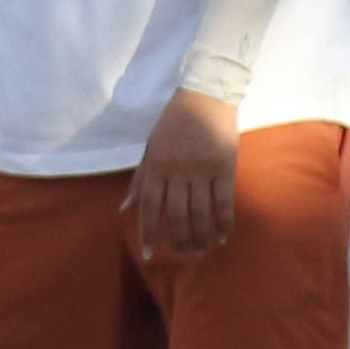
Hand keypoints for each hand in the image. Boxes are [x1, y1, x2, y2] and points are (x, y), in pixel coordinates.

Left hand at [131, 91, 244, 256]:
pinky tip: (223, 235)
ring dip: (201, 236)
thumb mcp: (151, 148)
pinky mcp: (225, 167)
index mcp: (157, 166)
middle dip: (180, 240)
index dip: (148, 232)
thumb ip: (140, 180)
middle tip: (184, 253)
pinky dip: (224, 222)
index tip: (150, 253)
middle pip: (177, 216)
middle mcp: (177, 171)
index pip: (150, 207)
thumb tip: (125, 209)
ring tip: (203, 249)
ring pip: (200, 213)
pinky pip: (223, 201)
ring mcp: (202, 170)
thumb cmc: (174, 123)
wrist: (206, 95)